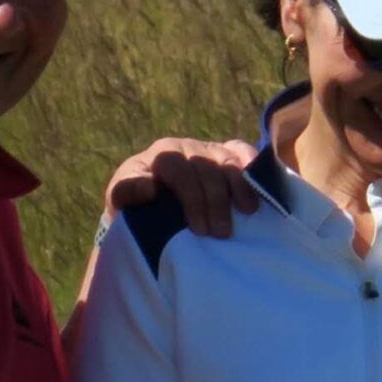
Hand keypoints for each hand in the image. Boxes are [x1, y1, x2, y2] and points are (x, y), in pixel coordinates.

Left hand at [104, 137, 258, 237]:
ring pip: (227, 162)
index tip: (199, 230)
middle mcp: (185, 148)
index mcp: (159, 156)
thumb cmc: (136, 206)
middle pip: (206, 169)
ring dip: (239, 189)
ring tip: (247, 214)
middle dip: (216, 202)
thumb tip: (150, 188)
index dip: (192, 199)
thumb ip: (127, 192)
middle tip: (221, 234)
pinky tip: (260, 187)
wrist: (150, 205)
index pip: (178, 170)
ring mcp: (207, 149)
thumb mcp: (121, 201)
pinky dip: (252, 167)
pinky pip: (242, 152)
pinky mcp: (226, 153)